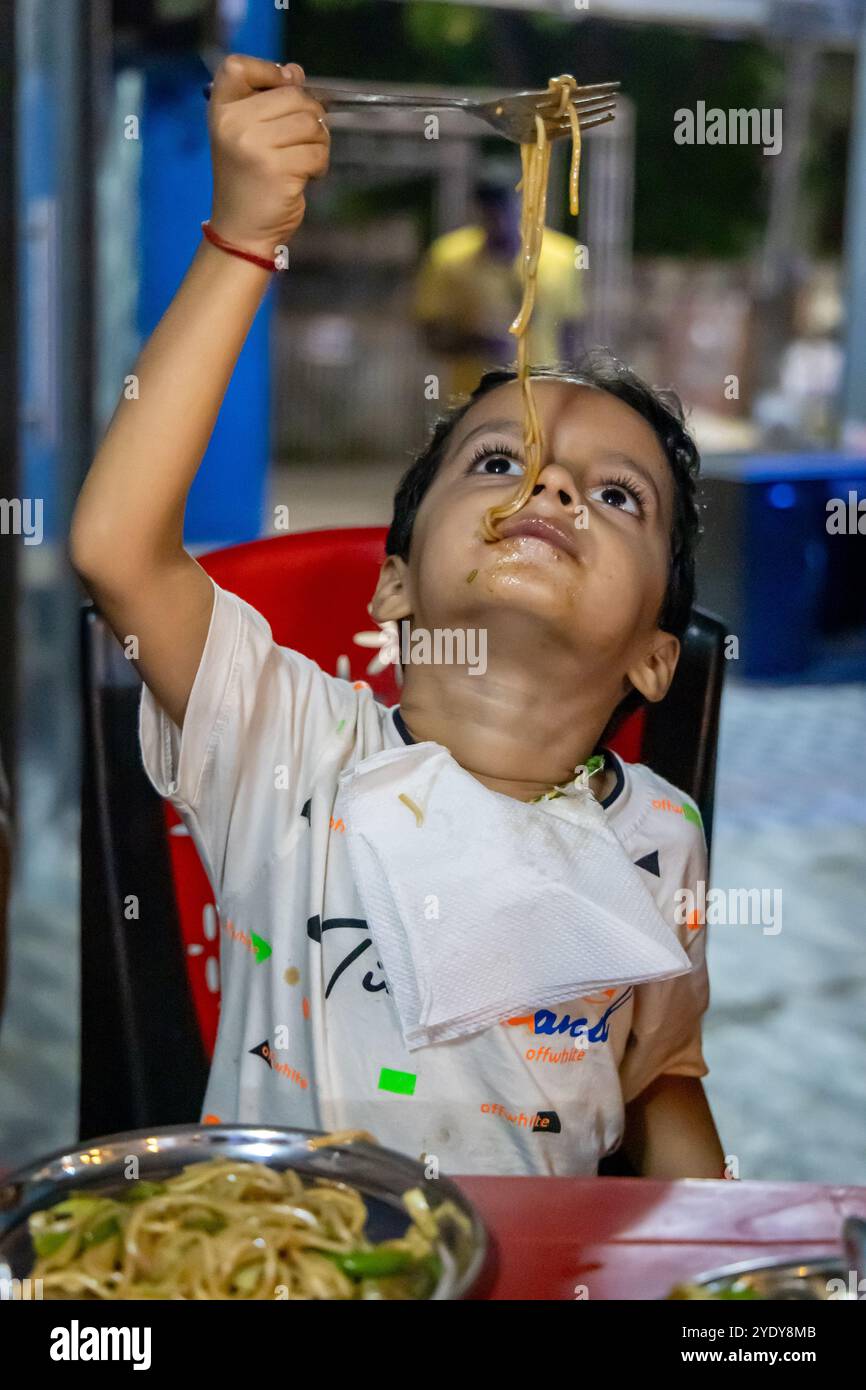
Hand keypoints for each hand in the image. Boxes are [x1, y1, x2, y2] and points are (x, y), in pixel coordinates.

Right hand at [207, 53, 329, 260]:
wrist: (241, 230)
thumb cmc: (249, 180)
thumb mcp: (248, 134)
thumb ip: (270, 100)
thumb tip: (296, 72)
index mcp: (221, 110)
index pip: (238, 66)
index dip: (269, 71)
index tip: (283, 89)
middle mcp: (234, 124)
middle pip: (292, 95)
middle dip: (310, 114)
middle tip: (303, 139)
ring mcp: (255, 147)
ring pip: (311, 123)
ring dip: (318, 142)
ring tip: (304, 159)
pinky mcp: (278, 170)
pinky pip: (317, 153)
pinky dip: (320, 164)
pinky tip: (305, 176)